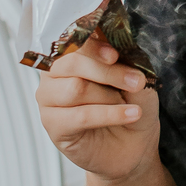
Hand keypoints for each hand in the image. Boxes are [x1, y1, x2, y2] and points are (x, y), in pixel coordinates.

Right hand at [36, 30, 159, 182]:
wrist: (134, 146)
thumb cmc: (131, 106)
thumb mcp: (136, 80)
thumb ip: (126, 61)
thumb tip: (118, 44)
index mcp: (71, 55)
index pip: (73, 40)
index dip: (92, 44)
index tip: (115, 53)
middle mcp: (54, 73)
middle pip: (72, 62)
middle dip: (109, 71)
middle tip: (136, 81)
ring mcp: (49, 99)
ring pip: (76, 88)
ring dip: (110, 96)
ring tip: (133, 106)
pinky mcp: (53, 125)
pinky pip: (81, 115)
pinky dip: (110, 114)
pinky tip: (131, 115)